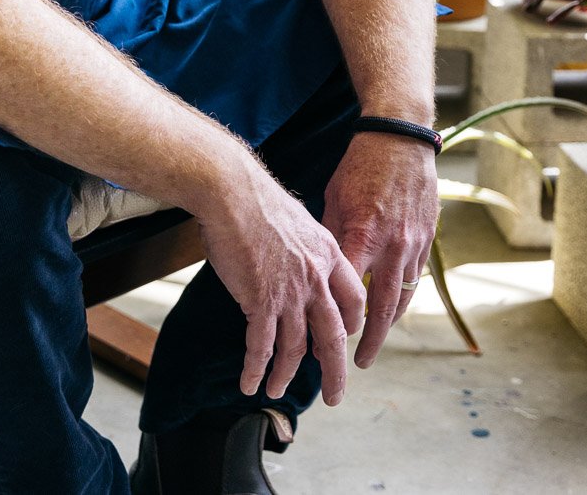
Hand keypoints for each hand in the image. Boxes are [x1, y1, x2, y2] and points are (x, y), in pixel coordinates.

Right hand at [197, 167, 366, 406]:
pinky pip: (261, 346)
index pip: (354, 299)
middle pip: (333, 335)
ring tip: (277, 390)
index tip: (343, 340)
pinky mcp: (261, 300)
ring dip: (285, 374)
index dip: (350, 325)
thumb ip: (305, 246)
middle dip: (334, 371)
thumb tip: (299, 257)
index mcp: (329, 254)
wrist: (231, 191)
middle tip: (335, 395)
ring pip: (296, 348)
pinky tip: (249, 383)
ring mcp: (290, 292)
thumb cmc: (257, 200)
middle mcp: (316, 277)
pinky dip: (256, 369)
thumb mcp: (298, 220)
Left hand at [322, 133, 438, 368]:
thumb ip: (330, 237)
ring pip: (402, 298)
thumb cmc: (360, 165)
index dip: (334, 319)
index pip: (347, 291)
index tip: (321, 338)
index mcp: (362, 233)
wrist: (401, 138)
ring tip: (372, 346)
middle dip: (368, 341)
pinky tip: (391, 313)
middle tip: (355, 365)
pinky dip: (403, 300)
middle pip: (380, 308)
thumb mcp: (334, 197)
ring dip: (387, 327)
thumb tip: (316, 270)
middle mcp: (391, 244)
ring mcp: (413, 244)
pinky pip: (416, 279)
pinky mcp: (427, 239)